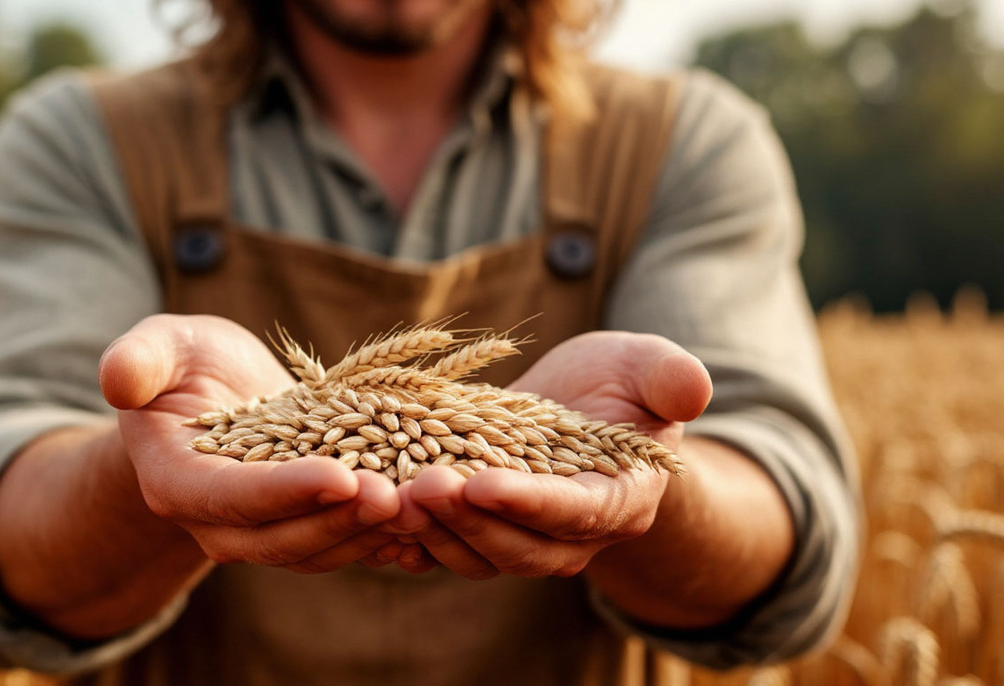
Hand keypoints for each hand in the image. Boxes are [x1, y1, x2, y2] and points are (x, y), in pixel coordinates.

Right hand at [99, 314, 400, 573]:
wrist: (211, 396)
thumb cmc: (182, 364)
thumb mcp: (159, 346)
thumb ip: (138, 359)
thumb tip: (117, 379)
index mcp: (178, 482)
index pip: (232, 498)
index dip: (285, 492)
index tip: (340, 475)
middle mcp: (221, 522)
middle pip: (283, 538)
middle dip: (340, 520)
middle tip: (394, 495)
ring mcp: (267, 530)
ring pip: (322, 547)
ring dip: (372, 532)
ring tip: (421, 504)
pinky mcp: (307, 524)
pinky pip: (347, 541)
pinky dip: (386, 537)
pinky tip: (430, 520)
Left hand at [381, 331, 711, 578]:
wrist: (588, 410)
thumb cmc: (624, 386)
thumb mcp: (649, 368)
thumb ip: (671, 378)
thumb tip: (695, 390)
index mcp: (620, 501)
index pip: (575, 513)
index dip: (529, 503)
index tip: (482, 482)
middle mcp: (572, 537)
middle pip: (518, 546)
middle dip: (467, 520)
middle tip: (421, 485)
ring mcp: (523, 538)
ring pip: (475, 554)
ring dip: (432, 531)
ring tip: (390, 494)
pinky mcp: (482, 530)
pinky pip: (445, 550)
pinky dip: (412, 542)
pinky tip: (377, 520)